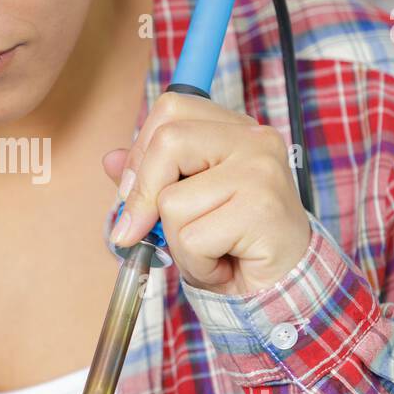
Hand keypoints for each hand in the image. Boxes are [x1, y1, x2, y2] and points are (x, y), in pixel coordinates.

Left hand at [103, 92, 311, 295]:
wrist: (283, 286)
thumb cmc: (234, 243)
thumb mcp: (185, 205)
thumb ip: (150, 179)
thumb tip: (110, 159)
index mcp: (235, 129)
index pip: (171, 108)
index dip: (140, 152)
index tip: (133, 193)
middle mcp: (253, 139)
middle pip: (167, 141)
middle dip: (145, 194)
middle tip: (149, 230)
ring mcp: (261, 171)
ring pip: (172, 200)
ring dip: (177, 242)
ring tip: (210, 250)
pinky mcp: (261, 208)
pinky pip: (192, 237)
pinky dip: (197, 263)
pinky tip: (224, 264)